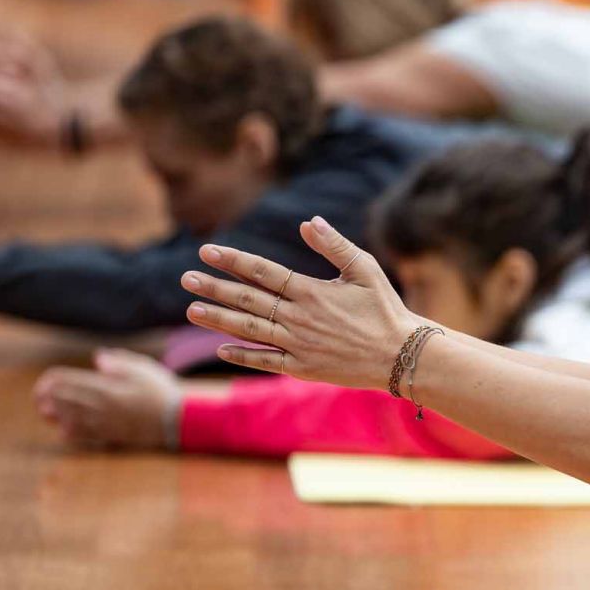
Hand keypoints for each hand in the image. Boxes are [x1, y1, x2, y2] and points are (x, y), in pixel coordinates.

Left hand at [32, 349, 181, 450]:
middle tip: (39, 397)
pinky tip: (64, 430)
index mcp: (105, 387)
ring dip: (55, 415)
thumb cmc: (161, 390)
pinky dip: (71, 432)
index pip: (67, 382)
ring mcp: (105, 423)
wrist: (179, 419)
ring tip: (46, 412)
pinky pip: (84, 436)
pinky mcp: (111, 436)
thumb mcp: (142, 369)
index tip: (46, 381)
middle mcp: (100, 406)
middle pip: (63, 401)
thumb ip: (118, 363)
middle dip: (48, 399)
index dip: (52, 381)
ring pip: (69, 419)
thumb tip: (98, 359)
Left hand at [183, 216, 422, 389]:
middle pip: (247, 300)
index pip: (262, 272)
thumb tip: (308, 221)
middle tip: (186, 279)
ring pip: (249, 330)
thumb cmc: (386, 309)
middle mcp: (299, 318)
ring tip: (192, 309)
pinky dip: (242, 355)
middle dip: (215, 288)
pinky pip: (265, 361)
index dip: (233, 261)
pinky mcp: (303, 368)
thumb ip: (334, 245)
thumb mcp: (365, 270)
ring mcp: (298, 345)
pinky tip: (221, 347)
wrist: (402, 356)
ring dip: (218, 319)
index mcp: (311, 291)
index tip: (206, 251)